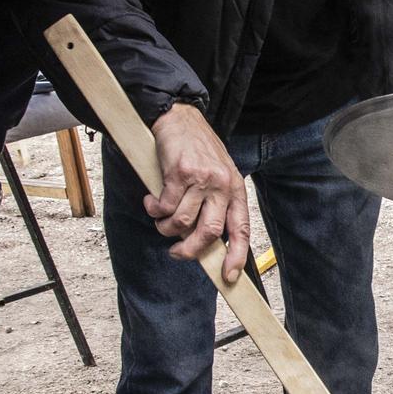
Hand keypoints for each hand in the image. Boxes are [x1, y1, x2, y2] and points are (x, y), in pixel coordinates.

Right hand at [149, 104, 250, 281]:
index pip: (240, 229)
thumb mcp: (217, 175)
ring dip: (165, 227)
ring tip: (160, 219)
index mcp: (234, 189)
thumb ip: (214, 205)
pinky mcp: (178, 173)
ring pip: (182, 221)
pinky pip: (164, 206)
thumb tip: (204, 242)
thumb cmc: (198, 151)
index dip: (236, 255)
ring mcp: (200, 178)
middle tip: (176, 252)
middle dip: (190, 250)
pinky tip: (152, 202)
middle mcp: (221, 184)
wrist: (180, 118)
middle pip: (209, 231)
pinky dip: (154, 210)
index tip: (228, 275)